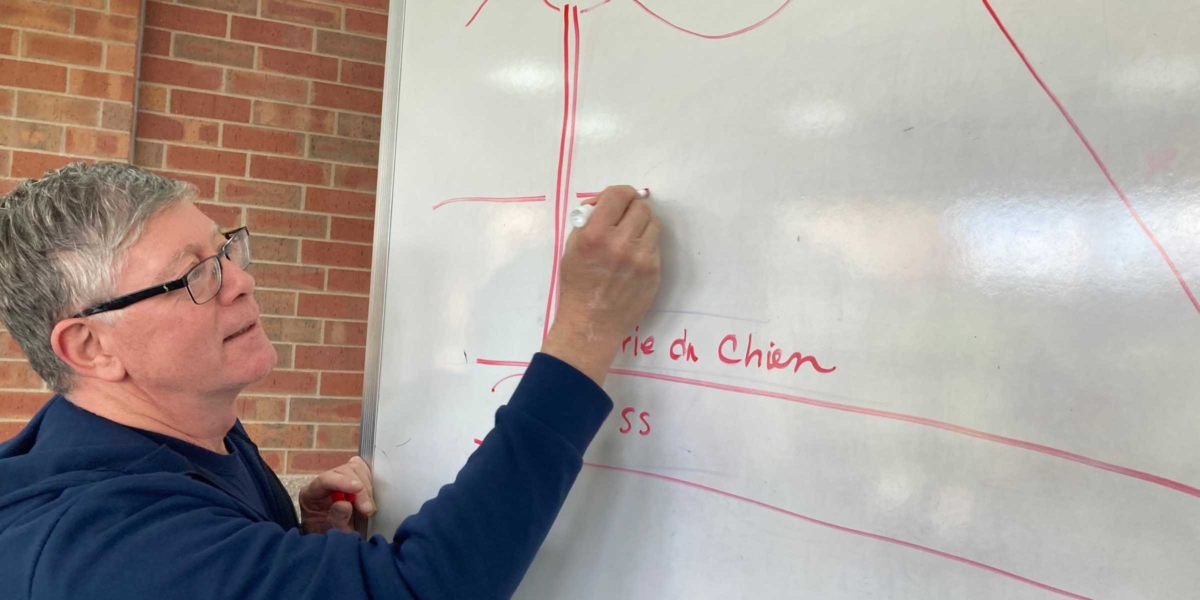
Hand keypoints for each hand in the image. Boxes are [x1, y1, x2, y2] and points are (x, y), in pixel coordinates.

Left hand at [298, 455, 375, 533]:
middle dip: (359, 489)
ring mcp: (339, 479)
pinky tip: (370, 496)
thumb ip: (335, 519)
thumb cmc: (329, 536)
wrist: (336, 540)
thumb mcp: (329, 533)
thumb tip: (345, 503)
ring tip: (368, 507)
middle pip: (343, 471)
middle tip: (367, 510)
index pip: (324, 480)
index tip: (358, 488)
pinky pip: (364, 470)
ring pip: (355, 468)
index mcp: (311, 494)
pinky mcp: (352, 479)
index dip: (342, 482)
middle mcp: (325, 482)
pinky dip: (370, 480)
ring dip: (366, 487)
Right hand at [543, 185, 661, 384]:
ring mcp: (642, 259)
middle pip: (640, 207)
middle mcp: (621, 243)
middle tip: (623, 219)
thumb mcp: (571, 248)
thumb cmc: (576, 285)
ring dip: (641, 226)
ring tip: (629, 239)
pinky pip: (655, 247)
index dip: (620, 194)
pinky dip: (645, 247)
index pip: (618, 194)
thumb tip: (603, 203)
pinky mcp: (654, 272)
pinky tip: (633, 259)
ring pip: (653, 224)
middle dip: (631, 209)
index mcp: (596, 235)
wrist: (591, 324)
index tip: (617, 201)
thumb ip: (587, 222)